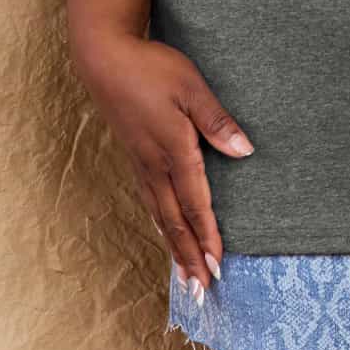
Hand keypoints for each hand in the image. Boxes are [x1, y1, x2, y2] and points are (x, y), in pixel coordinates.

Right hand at [70, 31, 254, 304]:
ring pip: (160, 215)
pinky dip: (161, 225)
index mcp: (173, 150)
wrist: (106, 60)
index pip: (195, 203)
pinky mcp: (135, 158)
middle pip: (175, 221)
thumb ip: (216, 121)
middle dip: (190, 256)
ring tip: (186, 276)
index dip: (207, 236)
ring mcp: (141, 164)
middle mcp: (155, 166)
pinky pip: (150, 202)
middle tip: (203, 289)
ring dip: (175, 247)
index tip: (218, 265)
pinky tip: (166, 232)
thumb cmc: (153, 69)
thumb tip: (244, 150)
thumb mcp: (192, 88)